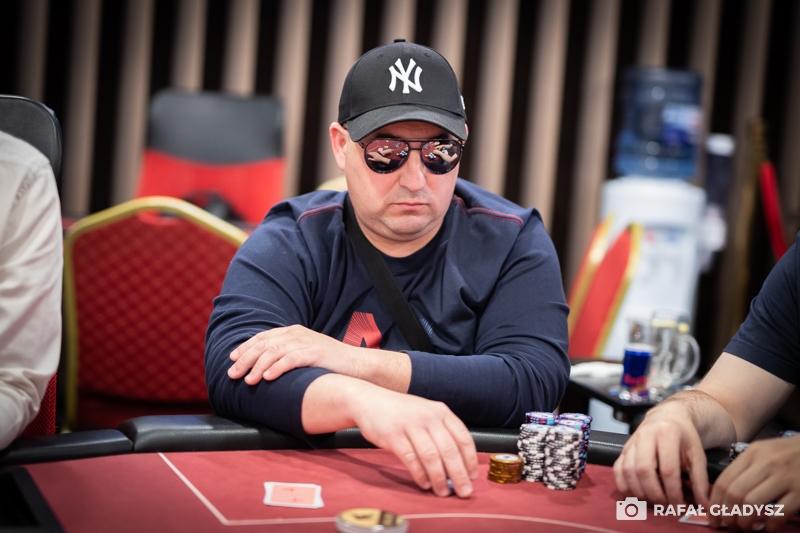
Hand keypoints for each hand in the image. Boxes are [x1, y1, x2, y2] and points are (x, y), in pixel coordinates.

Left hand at [228, 325, 355, 384]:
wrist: (356, 364)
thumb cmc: (329, 363)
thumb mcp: (305, 353)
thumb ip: (287, 355)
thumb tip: (264, 367)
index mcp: (293, 332)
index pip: (263, 337)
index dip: (245, 347)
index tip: (232, 359)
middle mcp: (297, 334)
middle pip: (264, 344)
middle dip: (245, 359)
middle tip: (233, 374)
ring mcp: (306, 342)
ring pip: (273, 352)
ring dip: (257, 366)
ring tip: (248, 380)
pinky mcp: (315, 353)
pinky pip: (290, 359)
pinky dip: (276, 368)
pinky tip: (267, 377)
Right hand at [351, 385, 478, 498]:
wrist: (370, 400)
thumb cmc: (401, 412)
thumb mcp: (426, 414)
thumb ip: (441, 434)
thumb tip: (457, 466)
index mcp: (441, 411)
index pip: (463, 438)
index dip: (470, 460)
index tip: (472, 477)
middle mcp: (428, 416)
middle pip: (449, 450)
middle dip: (459, 475)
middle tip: (464, 492)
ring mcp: (410, 425)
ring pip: (431, 457)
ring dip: (439, 478)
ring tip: (442, 492)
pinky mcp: (393, 435)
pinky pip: (411, 459)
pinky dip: (420, 474)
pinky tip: (424, 483)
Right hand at [613, 402, 709, 506]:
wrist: (668, 417)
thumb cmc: (684, 437)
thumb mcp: (697, 454)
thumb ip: (700, 480)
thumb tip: (704, 506)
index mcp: (667, 433)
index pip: (668, 469)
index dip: (673, 492)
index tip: (679, 506)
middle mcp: (646, 435)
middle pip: (644, 470)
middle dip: (654, 494)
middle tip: (665, 505)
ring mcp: (632, 441)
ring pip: (628, 471)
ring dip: (639, 492)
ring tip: (653, 501)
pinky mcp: (623, 448)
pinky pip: (617, 469)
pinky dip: (624, 486)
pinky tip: (636, 494)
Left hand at [708, 436, 799, 531]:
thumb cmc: (786, 453)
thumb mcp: (762, 452)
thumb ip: (743, 468)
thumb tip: (721, 495)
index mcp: (752, 453)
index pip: (724, 481)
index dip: (714, 503)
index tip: (712, 517)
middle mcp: (765, 464)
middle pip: (734, 493)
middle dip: (727, 515)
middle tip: (728, 526)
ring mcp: (784, 478)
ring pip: (751, 503)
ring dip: (744, 521)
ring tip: (744, 528)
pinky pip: (778, 513)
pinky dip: (770, 526)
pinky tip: (767, 529)